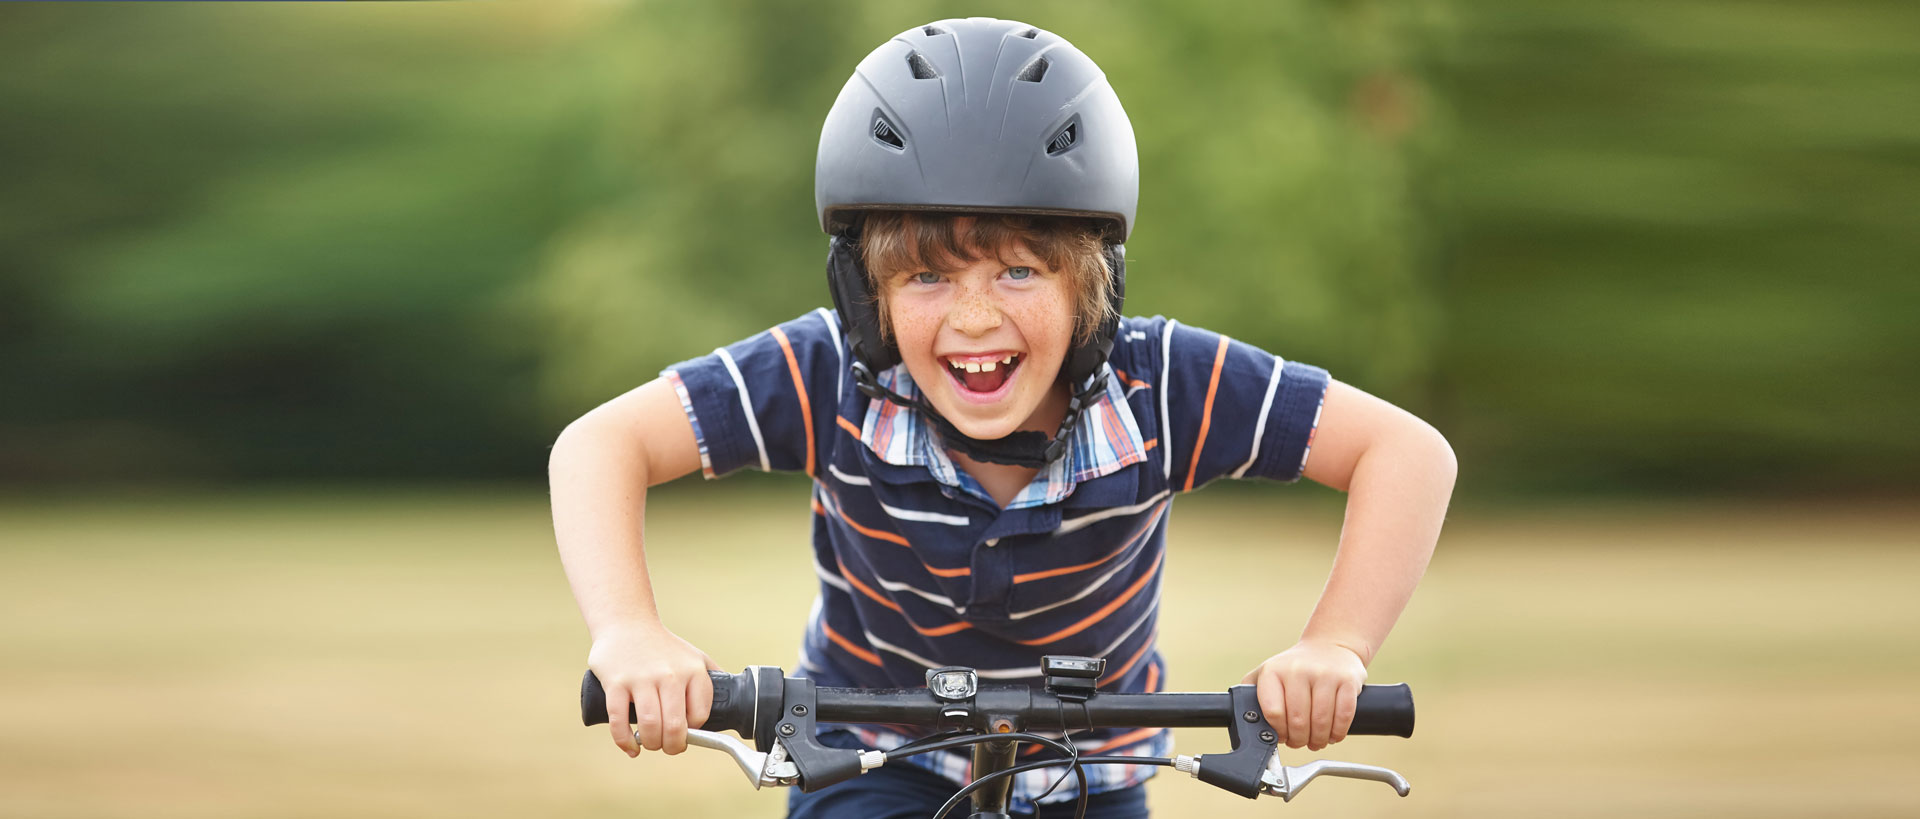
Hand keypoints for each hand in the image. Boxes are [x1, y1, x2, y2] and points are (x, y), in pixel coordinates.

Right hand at [588, 621, 720, 756]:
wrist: (626, 622)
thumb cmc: (662, 645)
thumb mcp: (694, 655)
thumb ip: (712, 676)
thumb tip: (731, 699)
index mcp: (692, 671)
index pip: (699, 715)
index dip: (692, 731)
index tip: (684, 733)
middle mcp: (670, 675)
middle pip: (674, 726)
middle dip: (672, 746)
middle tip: (667, 746)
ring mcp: (641, 678)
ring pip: (649, 726)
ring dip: (651, 744)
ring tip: (649, 743)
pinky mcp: (616, 682)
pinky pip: (619, 720)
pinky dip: (625, 740)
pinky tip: (631, 747)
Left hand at [1242, 639, 1367, 751]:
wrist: (1330, 646)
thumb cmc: (1295, 668)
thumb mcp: (1267, 673)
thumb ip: (1251, 694)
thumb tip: (1244, 720)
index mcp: (1273, 672)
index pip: (1273, 713)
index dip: (1279, 732)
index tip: (1283, 736)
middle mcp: (1298, 670)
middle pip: (1298, 721)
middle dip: (1300, 740)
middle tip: (1301, 742)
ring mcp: (1324, 674)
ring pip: (1321, 721)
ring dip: (1319, 739)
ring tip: (1317, 741)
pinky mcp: (1347, 680)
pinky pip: (1344, 715)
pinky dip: (1338, 732)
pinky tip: (1333, 734)